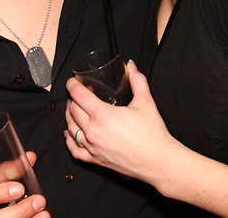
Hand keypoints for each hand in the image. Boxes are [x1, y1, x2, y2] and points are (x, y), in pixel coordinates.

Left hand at [64, 60, 177, 182]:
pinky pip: (74, 150)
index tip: (73, 81)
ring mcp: (92, 147)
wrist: (158, 161)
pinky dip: (69, 140)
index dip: (72, 85)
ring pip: (70, 128)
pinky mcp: (95, 160)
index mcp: (103, 114)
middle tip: (80, 94)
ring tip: (74, 109)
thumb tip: (131, 66)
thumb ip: (137, 80)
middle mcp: (93, 131)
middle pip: (72, 110)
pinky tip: (70, 134)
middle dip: (73, 99)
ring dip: (69, 116)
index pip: (78, 95)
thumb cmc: (153, 134)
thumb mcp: (146, 102)